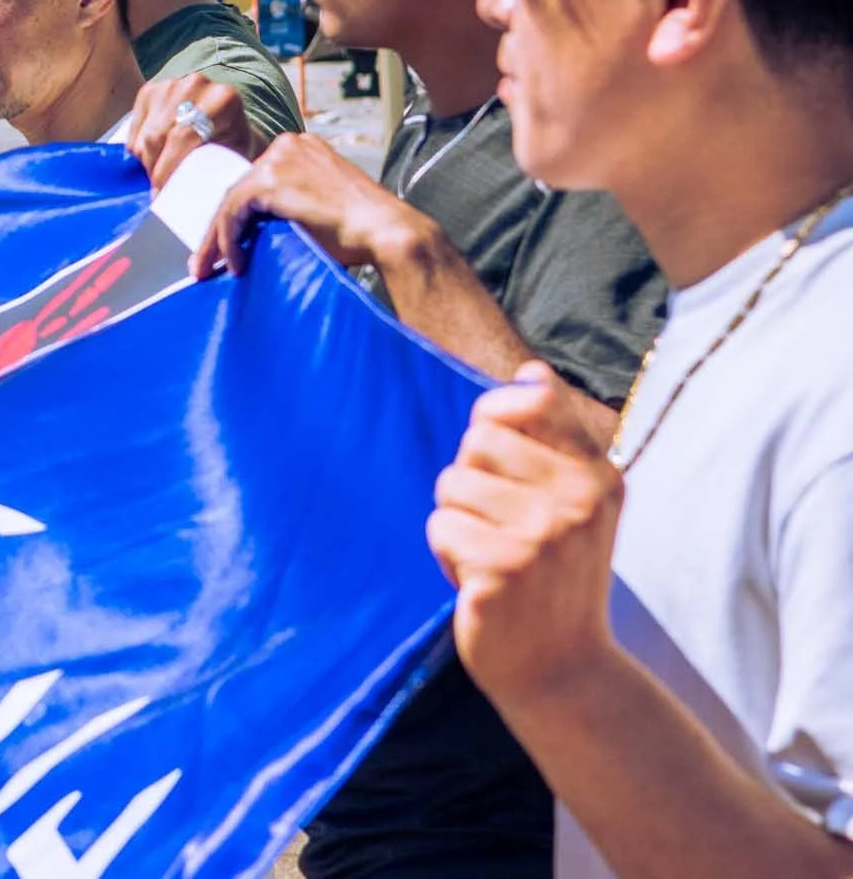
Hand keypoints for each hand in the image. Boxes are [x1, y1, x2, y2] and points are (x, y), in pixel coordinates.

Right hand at [125, 74, 251, 189]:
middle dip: (153, 169)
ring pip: (143, 134)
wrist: (228, 117)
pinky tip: (151, 159)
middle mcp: (196, 85)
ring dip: (145, 161)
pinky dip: (137, 149)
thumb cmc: (233, 144)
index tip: (161, 194)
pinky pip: (134, 128)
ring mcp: (170, 85)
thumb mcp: (236, 158)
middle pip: (157, 136)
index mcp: (223, 100)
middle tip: (156, 192)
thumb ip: (221, 174)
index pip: (183, 137)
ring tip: (155, 176)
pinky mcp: (150, 90)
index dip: (167, 169)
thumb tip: (196, 206)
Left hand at [191, 132, 432, 278]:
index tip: (222, 247)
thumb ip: (289, 208)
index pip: (254, 184)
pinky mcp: (269, 180)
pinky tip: (236, 263)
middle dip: (217, 230)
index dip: (234, 218)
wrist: (385, 231)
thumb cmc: (360, 231)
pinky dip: (227, 239)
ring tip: (206, 270)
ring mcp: (277, 159)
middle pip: (238, 190)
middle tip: (203, 263)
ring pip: (230, 201)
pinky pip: (233, 211)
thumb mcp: (319, 208)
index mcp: (300, 149)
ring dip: (216, 240)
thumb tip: (254, 234)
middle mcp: (286, 145)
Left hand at [427, 362, 621, 710]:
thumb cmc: (556, 576)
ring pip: (450, 484)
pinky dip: (447, 556)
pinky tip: (481, 585)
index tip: (506, 468)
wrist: (564, 671)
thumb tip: (531, 369)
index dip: (495, 423)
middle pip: (477, 440)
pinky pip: (439, 527)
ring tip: (494, 558)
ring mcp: (542, 536)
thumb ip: (553, 435)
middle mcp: (579, 500)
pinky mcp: (502, 570)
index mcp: (600, 475)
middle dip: (471, 481)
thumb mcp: (575, 502)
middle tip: (502, 528)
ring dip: (458, 522)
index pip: (530, 399)